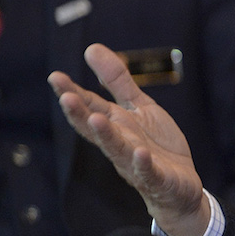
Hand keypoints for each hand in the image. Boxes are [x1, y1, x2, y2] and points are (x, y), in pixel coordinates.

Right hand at [48, 43, 209, 235]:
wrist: (179, 187)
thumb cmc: (155, 145)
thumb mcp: (139, 107)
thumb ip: (117, 81)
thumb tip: (91, 48)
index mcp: (116, 126)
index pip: (90, 108)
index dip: (73, 94)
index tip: (55, 77)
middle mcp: (121, 144)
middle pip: (97, 129)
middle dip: (81, 115)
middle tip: (66, 97)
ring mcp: (136, 163)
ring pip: (117, 150)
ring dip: (106, 136)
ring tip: (96, 119)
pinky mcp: (157, 179)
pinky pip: (148, 172)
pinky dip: (143, 164)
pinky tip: (140, 152)